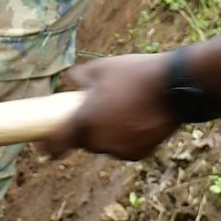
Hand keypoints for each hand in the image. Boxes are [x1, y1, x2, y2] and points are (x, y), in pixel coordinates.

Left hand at [39, 53, 180, 160]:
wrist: (174, 87)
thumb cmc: (135, 74)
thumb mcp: (101, 67)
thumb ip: (79, 78)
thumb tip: (71, 81)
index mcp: (85, 120)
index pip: (58, 144)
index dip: (49, 147)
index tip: (45, 149)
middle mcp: (101, 140)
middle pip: (85, 142)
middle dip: (88, 130)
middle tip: (99, 110)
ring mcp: (121, 149)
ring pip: (106, 145)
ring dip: (108, 134)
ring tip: (122, 110)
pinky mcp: (139, 153)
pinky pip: (124, 148)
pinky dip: (126, 138)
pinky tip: (137, 119)